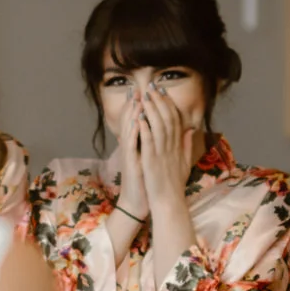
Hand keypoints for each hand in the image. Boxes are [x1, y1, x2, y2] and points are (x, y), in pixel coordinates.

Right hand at [108, 87, 149, 222]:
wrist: (138, 202)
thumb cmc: (146, 183)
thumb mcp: (150, 161)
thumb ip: (154, 146)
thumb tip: (160, 134)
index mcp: (137, 146)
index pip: (138, 122)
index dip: (141, 107)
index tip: (147, 93)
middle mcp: (131, 147)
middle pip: (130, 121)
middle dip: (134, 104)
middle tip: (138, 88)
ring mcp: (130, 154)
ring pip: (129, 129)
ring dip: (132, 113)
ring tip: (137, 98)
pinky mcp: (131, 162)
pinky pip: (131, 144)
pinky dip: (134, 131)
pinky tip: (138, 120)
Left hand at [135, 87, 200, 217]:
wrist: (169, 203)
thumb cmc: (175, 186)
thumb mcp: (185, 163)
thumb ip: (187, 145)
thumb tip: (191, 129)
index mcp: (178, 146)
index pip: (175, 120)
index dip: (168, 104)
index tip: (162, 91)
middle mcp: (171, 147)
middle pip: (167, 119)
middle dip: (159, 101)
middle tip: (151, 87)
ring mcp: (162, 154)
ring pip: (158, 126)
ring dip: (151, 110)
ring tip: (144, 96)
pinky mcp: (151, 162)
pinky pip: (148, 142)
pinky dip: (144, 129)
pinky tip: (139, 117)